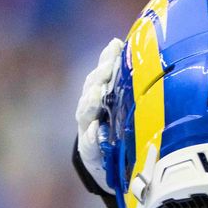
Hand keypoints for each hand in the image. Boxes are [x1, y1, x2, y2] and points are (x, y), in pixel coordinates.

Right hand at [74, 37, 123, 191]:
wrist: (106, 163)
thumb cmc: (117, 128)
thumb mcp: (121, 103)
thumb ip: (121, 77)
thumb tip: (121, 43)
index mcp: (99, 95)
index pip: (101, 73)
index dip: (106, 59)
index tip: (115, 46)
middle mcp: (89, 109)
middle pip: (91, 89)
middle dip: (98, 78)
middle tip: (107, 70)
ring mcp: (87, 129)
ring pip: (85, 112)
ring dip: (91, 103)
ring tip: (98, 95)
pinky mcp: (89, 152)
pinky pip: (88, 143)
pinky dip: (91, 136)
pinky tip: (94, 130)